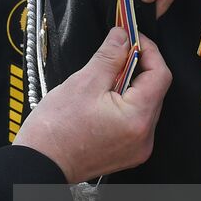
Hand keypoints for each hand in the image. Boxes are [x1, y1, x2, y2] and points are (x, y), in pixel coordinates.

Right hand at [15, 28, 171, 183]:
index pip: (160, 75)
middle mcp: (144, 137)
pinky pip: (135, 120)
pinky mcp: (127, 152)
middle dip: (138, 66)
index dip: (149, 51)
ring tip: (104, 77)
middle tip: (117, 51)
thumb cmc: (56, 129)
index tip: (132, 37)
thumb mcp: (84, 82)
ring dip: (130, 85)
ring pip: (144, 105)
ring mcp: (137, 148)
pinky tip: (104, 98)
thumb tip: (122, 36)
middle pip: (154, 90)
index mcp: (137, 118)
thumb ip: (109, 56)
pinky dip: (125, 103)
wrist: (40, 163)